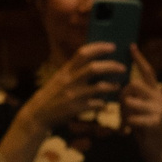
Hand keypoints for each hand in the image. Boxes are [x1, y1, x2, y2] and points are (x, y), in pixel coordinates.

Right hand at [14, 42, 128, 140]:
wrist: (38, 114)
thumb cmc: (52, 94)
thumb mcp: (60, 78)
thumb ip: (74, 70)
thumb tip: (93, 60)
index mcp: (66, 70)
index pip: (83, 53)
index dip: (99, 48)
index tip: (112, 46)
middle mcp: (70, 80)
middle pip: (94, 68)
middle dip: (111, 66)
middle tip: (123, 67)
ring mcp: (73, 95)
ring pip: (99, 87)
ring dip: (112, 86)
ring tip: (117, 86)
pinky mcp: (76, 109)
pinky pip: (96, 104)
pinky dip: (103, 103)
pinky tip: (105, 104)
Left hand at [118, 48, 161, 161]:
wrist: (156, 150)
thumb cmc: (143, 128)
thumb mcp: (136, 109)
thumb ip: (132, 97)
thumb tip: (120, 85)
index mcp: (155, 91)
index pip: (147, 71)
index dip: (139, 59)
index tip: (130, 46)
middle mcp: (160, 96)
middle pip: (133, 85)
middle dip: (122, 97)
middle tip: (122, 110)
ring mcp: (159, 109)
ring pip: (131, 101)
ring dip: (124, 113)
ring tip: (126, 122)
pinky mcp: (156, 121)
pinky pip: (133, 117)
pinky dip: (127, 124)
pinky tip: (128, 130)